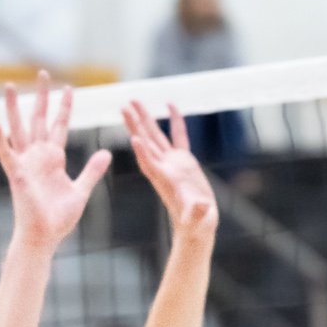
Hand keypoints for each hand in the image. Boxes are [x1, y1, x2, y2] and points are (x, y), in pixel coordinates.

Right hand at [0, 76, 111, 251]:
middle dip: (41, 96)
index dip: (64, 107)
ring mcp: (25, 163)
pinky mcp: (17, 174)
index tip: (70, 87)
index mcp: (52, 158)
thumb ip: (92, 170)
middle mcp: (37, 156)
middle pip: (38, 119)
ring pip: (18, 128)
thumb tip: (106, 152)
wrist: (44, 236)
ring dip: (14, 107)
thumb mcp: (81, 190)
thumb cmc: (58, 218)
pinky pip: (5, 154)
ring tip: (10, 85)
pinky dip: (0, 139)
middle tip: (43, 72)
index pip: (59, 125)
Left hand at [123, 100, 218, 241]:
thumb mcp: (197, 219)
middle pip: (146, 143)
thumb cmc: (195, 225)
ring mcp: (172, 163)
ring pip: (156, 136)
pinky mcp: (184, 161)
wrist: (196, 225)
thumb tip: (201, 206)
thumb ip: (197, 211)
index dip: (143, 152)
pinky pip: (177, 136)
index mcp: (165, 181)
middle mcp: (164, 169)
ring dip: (146, 119)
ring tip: (135, 101)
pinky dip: (175, 121)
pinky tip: (170, 105)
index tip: (133, 137)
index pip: (150, 164)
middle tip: (124, 106)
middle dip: (136, 125)